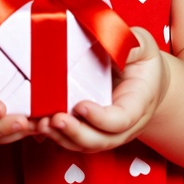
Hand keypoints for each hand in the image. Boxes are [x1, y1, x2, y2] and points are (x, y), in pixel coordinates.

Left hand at [37, 27, 168, 151]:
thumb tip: (108, 40)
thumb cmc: (143, 61)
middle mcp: (125, 125)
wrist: (146, 80)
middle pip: (101, 140)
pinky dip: (55, 136)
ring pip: (85, 144)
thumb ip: (129, 45)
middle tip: (55, 120)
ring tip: (41, 124)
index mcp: (139, 103)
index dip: (101, 118)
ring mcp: (107, 131)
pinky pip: (74, 140)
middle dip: (76, 133)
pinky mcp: (92, 129)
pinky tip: (37, 127)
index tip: (81, 106)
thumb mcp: (142, 46)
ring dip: (62, 138)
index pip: (122, 119)